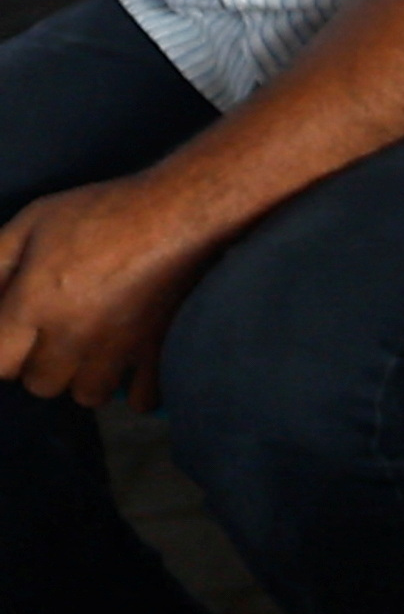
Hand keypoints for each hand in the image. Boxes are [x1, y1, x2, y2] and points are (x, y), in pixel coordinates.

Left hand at [0, 175, 227, 409]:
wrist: (176, 214)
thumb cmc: (99, 213)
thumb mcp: (32, 222)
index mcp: (34, 304)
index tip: (9, 333)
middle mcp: (73, 337)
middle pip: (40, 384)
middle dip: (36, 365)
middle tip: (48, 336)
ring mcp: (118, 349)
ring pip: (88, 395)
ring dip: (81, 379)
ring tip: (87, 353)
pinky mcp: (157, 351)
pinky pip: (142, 400)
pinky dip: (133, 391)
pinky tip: (128, 369)